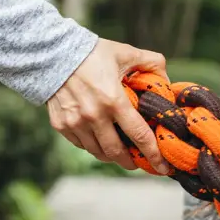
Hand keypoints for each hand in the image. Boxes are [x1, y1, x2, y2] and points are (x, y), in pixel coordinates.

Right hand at [47, 39, 170, 174]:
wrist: (53, 53)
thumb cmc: (92, 53)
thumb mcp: (126, 52)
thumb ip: (151, 62)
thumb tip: (167, 81)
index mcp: (114, 100)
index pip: (139, 135)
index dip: (153, 154)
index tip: (162, 167)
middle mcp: (94, 115)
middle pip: (117, 152)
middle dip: (131, 162)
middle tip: (139, 163)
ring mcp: (75, 122)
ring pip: (98, 152)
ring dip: (112, 156)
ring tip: (120, 153)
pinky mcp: (61, 125)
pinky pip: (81, 145)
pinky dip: (93, 146)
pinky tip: (100, 140)